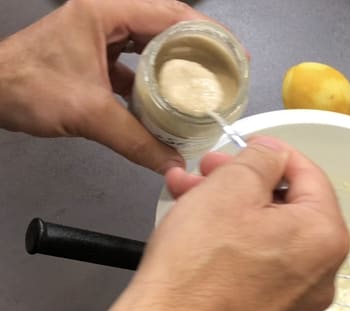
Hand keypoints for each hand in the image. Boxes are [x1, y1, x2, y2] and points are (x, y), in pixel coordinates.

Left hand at [0, 0, 213, 172]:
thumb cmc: (22, 86)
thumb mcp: (89, 114)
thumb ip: (134, 141)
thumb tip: (168, 160)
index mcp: (105, 13)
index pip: (170, 13)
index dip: (207, 32)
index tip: (230, 52)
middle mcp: (105, 16)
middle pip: (165, 24)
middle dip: (197, 46)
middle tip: (222, 67)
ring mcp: (99, 33)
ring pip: (151, 41)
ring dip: (175, 60)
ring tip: (200, 79)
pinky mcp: (95, 52)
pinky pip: (134, 60)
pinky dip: (152, 76)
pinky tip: (163, 96)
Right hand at [75, 136, 349, 310]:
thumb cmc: (196, 267)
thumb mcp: (231, 186)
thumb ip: (262, 158)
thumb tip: (272, 153)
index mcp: (324, 237)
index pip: (309, 174)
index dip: (273, 152)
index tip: (250, 145)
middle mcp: (319, 269)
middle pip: (284, 202)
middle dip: (241, 178)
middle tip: (212, 168)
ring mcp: (295, 290)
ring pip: (266, 226)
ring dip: (228, 202)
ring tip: (192, 190)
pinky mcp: (269, 302)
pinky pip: (257, 252)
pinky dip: (231, 231)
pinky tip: (198, 218)